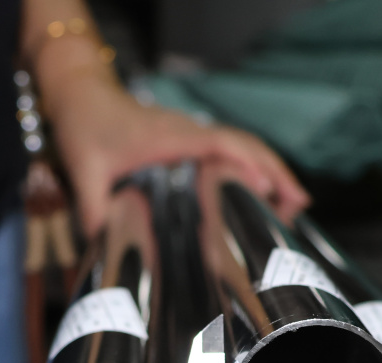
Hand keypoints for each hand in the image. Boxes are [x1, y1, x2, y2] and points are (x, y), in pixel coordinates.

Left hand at [46, 71, 309, 236]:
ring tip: (295, 205)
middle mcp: (189, 132)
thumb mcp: (84, 171)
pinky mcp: (193, 141)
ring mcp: (194, 134)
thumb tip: (106, 248)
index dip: (246, 165)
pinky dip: (256, 167)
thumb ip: (94, 209)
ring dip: (272, 170)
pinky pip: (234, 150)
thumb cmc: (85, 127)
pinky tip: (266, 193)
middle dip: (276, 172)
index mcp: (170, 138)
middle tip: (298, 205)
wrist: (83, 96)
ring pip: (245, 147)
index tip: (267, 190)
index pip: (220, 145)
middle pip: (246, 145)